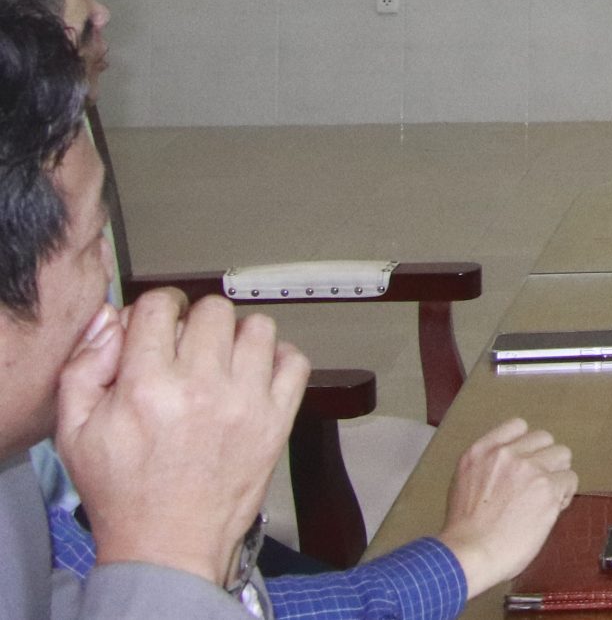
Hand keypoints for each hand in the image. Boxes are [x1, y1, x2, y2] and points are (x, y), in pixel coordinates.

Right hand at [57, 290, 307, 586]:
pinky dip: (279, 361)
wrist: (167, 546)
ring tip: (221, 364)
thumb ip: (84, 369)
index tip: (156, 326)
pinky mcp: (279, 419)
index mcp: (147, 387)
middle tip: (186, 351)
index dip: (156, 311)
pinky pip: (296, 361)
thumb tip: (114, 323)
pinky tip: (254, 379)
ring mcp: (247, 401)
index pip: (161, 306)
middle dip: (195, 324)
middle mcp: (203, 387)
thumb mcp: (75, 433)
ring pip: (258, 327)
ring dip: (238, 339)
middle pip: (213, 310)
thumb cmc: (123, 494)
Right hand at [439, 418, 578, 596]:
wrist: (468, 555)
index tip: (525, 462)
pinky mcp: (548, 488)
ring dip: (557, 474)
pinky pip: (570, 479)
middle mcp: (506, 454)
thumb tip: (512, 471)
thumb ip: (488, 469)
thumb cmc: (464, 533)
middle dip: (544, 460)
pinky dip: (565, 494)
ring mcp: (529, 469)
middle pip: (544, 439)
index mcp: (480, 452)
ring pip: (562, 454)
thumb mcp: (464, 486)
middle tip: (536, 484)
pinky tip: (553, 509)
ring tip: (546, 497)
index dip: (526, 445)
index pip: (517, 426)